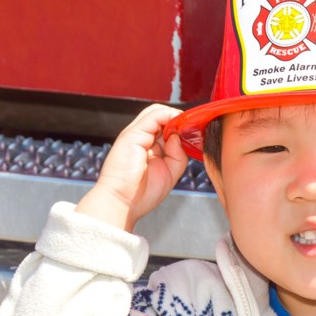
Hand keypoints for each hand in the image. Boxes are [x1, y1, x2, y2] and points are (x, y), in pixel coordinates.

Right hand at [76, 104, 186, 231]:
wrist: (122, 204)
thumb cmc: (140, 195)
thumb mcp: (170, 174)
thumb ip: (178, 155)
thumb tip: (177, 136)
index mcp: (148, 148)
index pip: (165, 128)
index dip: (180, 129)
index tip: (193, 135)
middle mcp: (141, 139)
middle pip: (161, 117)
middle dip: (179, 121)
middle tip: (191, 131)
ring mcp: (136, 135)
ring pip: (157, 112)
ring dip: (175, 117)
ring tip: (185, 129)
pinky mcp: (133, 134)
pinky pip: (153, 116)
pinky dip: (169, 116)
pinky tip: (178, 127)